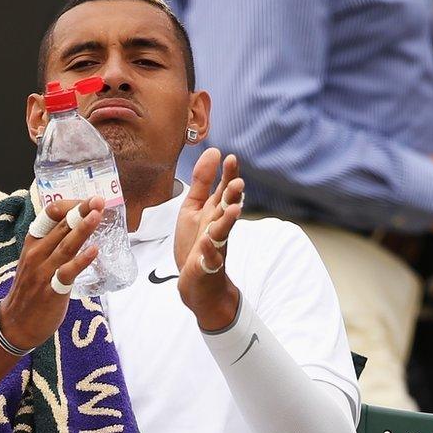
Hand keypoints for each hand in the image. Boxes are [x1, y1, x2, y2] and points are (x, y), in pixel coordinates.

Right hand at [0, 197, 103, 349]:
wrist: (15, 323)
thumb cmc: (30, 290)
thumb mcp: (35, 261)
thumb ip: (52, 245)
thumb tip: (76, 229)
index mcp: (33, 243)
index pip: (50, 216)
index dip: (69, 205)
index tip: (87, 200)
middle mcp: (36, 253)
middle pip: (60, 226)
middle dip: (81, 211)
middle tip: (98, 200)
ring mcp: (43, 271)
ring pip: (65, 245)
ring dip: (82, 229)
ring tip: (97, 215)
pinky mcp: (51, 290)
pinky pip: (67, 272)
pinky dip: (81, 260)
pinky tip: (94, 250)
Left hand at [175, 148, 244, 329]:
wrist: (197, 282)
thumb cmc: (195, 242)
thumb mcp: (193, 207)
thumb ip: (202, 181)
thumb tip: (214, 150)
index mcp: (215, 212)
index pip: (225, 190)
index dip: (228, 175)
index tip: (231, 158)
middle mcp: (218, 227)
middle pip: (228, 209)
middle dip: (233, 197)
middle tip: (238, 183)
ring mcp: (214, 246)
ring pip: (223, 232)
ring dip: (228, 221)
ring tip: (233, 209)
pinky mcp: (206, 266)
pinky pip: (210, 259)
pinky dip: (209, 252)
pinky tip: (207, 244)